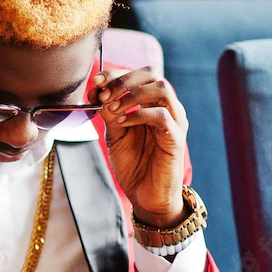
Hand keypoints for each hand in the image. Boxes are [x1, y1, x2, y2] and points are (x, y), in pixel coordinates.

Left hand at [92, 67, 188, 227]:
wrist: (146, 197)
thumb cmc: (134, 165)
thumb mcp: (115, 135)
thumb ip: (109, 114)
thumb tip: (98, 92)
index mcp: (152, 104)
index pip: (140, 75)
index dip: (116, 74)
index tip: (95, 81)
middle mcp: (167, 108)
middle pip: (152, 74)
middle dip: (123, 79)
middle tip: (103, 93)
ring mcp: (175, 122)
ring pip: (161, 89)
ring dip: (132, 94)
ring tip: (112, 108)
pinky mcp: (176, 139)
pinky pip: (162, 116)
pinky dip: (139, 114)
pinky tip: (122, 122)